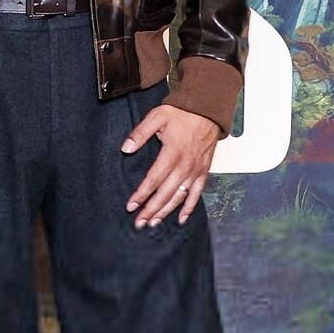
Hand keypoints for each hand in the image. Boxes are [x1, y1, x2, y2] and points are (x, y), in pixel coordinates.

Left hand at [121, 103, 218, 227]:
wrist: (208, 109)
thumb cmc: (183, 112)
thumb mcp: (157, 116)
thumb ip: (140, 133)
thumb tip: (126, 148)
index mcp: (172, 153)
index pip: (153, 180)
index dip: (141, 195)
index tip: (131, 206)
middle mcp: (185, 166)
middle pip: (165, 194)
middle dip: (151, 210)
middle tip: (139, 222)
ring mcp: (195, 170)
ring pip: (180, 197)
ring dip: (166, 211)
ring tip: (154, 223)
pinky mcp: (204, 171)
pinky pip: (197, 194)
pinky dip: (189, 207)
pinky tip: (181, 218)